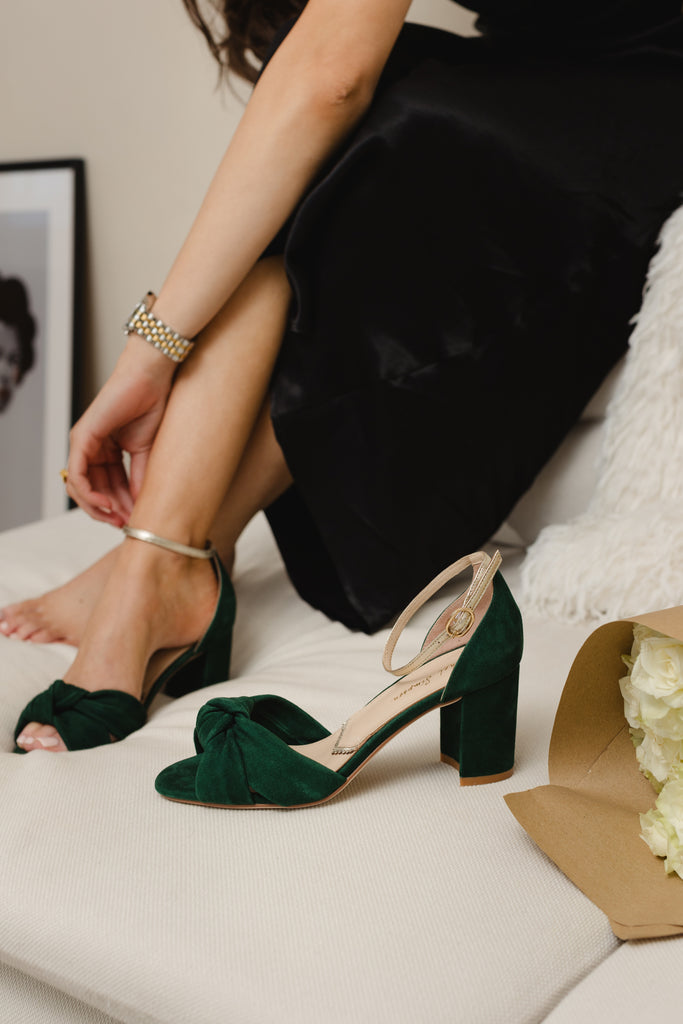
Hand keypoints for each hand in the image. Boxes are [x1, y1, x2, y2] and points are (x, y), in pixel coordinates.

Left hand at [65, 336, 176, 524]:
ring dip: (97, 507)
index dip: (118, 507)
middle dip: (107, 511)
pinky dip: (90, 494)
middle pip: (90, 490)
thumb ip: (141, 478)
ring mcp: (83, 442)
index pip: (106, 487)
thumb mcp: (148, 452)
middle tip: (125, 525)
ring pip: (79, 487)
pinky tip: (107, 504)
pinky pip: (77, 474)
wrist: (152, 380)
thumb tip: (140, 506)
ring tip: (117, 517)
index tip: (132, 522)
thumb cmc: (152, 406)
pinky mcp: (81, 437)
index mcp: (105, 451)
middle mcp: (90, 448)